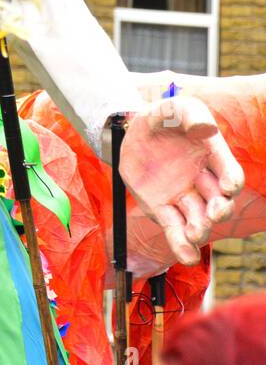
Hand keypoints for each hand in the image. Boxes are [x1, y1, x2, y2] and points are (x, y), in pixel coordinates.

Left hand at [120, 93, 243, 264]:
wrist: (133, 132)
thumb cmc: (162, 118)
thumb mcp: (174, 108)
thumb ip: (189, 115)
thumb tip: (205, 128)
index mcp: (211, 156)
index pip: (227, 171)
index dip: (230, 179)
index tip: (230, 186)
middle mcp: (202, 180)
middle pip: (218, 200)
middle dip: (220, 208)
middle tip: (216, 212)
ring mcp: (183, 196)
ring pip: (198, 218)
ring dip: (201, 228)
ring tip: (196, 232)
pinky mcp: (162, 208)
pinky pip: (174, 228)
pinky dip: (181, 243)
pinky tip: (187, 255)